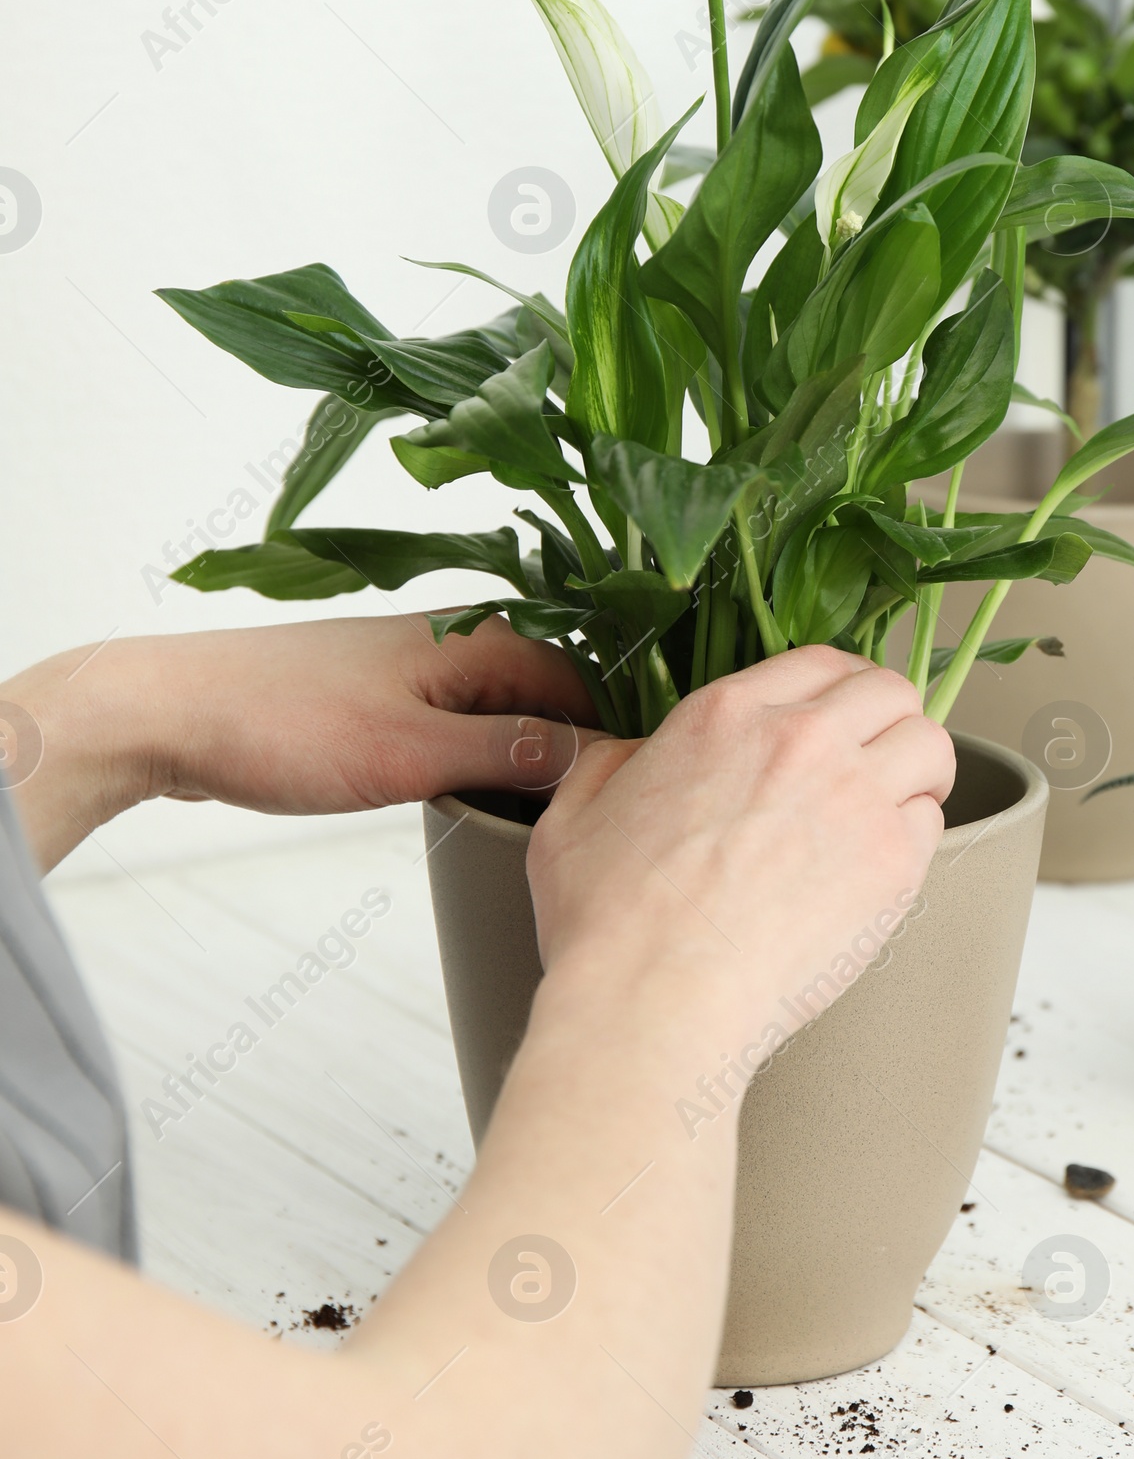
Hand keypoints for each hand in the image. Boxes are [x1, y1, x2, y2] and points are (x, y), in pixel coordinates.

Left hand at [6, 613, 598, 868]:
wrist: (169, 712)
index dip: (619, 737)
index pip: (588, 679)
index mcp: (479, 635)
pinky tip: (482, 803)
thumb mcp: (412, 754)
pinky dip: (482, 759)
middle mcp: (458, 638)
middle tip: (599, 823)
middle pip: (553, 694)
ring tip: (548, 822)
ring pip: (505, 710)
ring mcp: (418, 665)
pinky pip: (462, 723)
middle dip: (580, 750)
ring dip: (528, 759)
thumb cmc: (279, 722)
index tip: (639, 796)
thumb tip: (591, 756)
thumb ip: (507, 753)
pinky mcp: (383, 695)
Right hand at [527, 646, 954, 1043]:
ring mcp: (854, 796)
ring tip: (897, 803)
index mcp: (725, 715)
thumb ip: (612, 764)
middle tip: (879, 757)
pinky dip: (917, 833)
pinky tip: (884, 861)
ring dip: (918, 769)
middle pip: (890, 690)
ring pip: (930, 744)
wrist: (653, 1004)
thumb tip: (637, 757)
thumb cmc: (609, 927)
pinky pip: (934, 820)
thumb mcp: (573, 817)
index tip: (842, 716)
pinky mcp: (891, 862)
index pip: (820, 661)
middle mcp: (800, 738)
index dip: (841, 687)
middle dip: (890, 719)